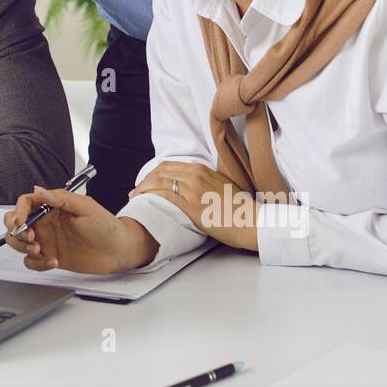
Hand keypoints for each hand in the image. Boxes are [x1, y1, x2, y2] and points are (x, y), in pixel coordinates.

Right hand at [3, 186, 157, 273]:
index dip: (18, 211)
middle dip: (16, 231)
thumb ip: (60, 198)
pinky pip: (32, 262)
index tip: (20, 222)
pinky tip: (52, 261)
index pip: (26, 204)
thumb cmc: (107, 225)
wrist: (119, 250)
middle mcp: (46, 223)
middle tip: (30, 238)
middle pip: (16, 224)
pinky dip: (36, 264)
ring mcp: (47, 240)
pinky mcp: (50, 257)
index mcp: (53, 207)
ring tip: (38, 249)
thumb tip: (38, 190)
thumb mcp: (85, 206)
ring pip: (19, 243)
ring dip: (22, 247)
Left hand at [129, 161, 259, 250]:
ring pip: (160, 183)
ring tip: (136, 197)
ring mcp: (193, 190)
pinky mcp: (192, 206)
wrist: (251, 221)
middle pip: (161, 172)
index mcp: (202, 169)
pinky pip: (166, 197)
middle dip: (145, 180)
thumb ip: (204, 181)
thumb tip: (189, 186)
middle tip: (136, 190)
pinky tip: (145, 202)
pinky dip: (152, 197)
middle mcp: (196, 176)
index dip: (153, 173)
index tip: (146, 181)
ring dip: (144, 189)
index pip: (169, 165)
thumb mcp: (220, 185)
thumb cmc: (238, 208)